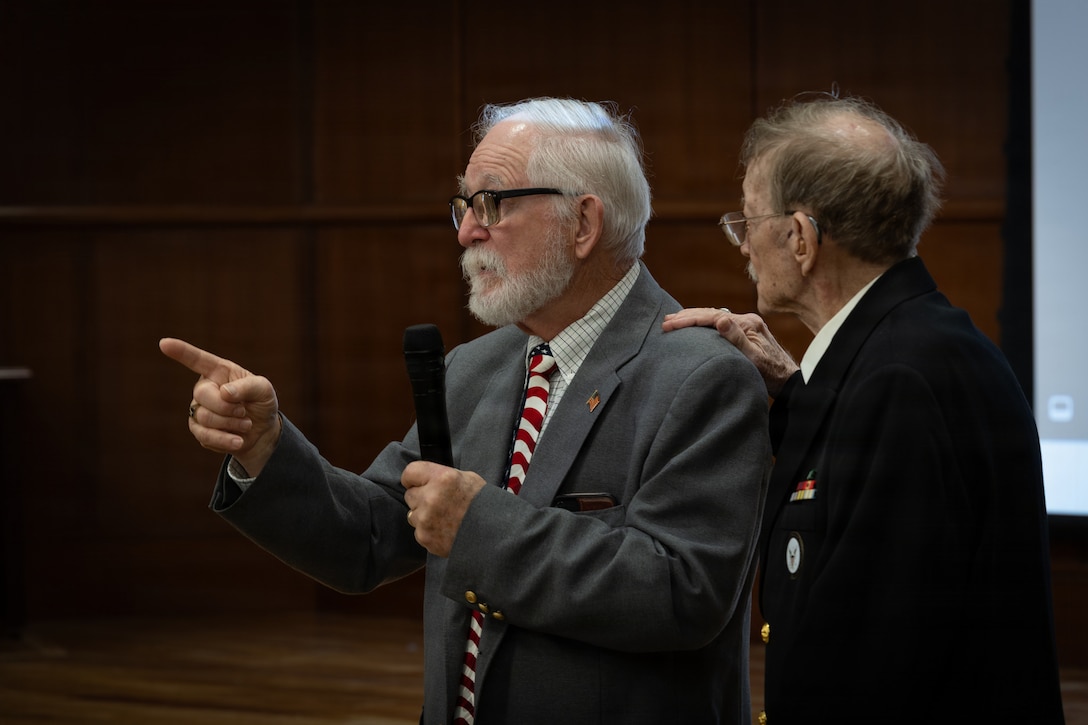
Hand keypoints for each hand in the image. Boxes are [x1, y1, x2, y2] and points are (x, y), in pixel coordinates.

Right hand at [159, 337, 280, 476]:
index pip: (197, 360)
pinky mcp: (199, 430)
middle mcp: (204, 388)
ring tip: (246, 424)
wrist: (263, 431)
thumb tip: (224, 393)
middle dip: (227, 406)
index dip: (181, 351)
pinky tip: (238, 441)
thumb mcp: (264, 389)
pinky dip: (225, 439)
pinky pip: (205, 436)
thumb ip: (247, 387)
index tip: (164, 343)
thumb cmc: (261, 403)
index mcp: (218, 371)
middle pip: (202, 395)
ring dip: (231, 423)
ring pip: (204, 417)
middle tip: (244, 411)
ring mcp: (198, 409)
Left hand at [402, 461, 486, 556]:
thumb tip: (425, 478)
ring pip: (412, 514)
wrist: (493, 534)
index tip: (416, 483)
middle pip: (410, 495)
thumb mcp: (466, 479)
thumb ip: (441, 477)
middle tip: (440, 503)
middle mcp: (431, 497)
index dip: (413, 479)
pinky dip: (428, 531)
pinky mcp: (425, 537)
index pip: (410, 472)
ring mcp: (426, 519)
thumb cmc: (482, 505)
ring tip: (445, 518)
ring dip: (424, 516)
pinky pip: (419, 531)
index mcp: (442, 478)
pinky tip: (445, 530)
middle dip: (421, 498)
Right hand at [663, 307, 799, 396]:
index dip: (689, 320)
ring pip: (714, 316)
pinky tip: (694, 327)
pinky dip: (703, 324)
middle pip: (711, 313)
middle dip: (687, 316)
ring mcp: (746, 326)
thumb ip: (737, 339)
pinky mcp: (745, 333)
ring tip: (674, 321)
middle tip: (666, 321)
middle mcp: (746, 321)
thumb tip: (720, 318)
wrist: (789, 381)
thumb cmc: (772, 375)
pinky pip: (719, 324)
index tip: (670, 325)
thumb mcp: (754, 359)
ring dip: (693, 318)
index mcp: (747, 323)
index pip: (712, 316)